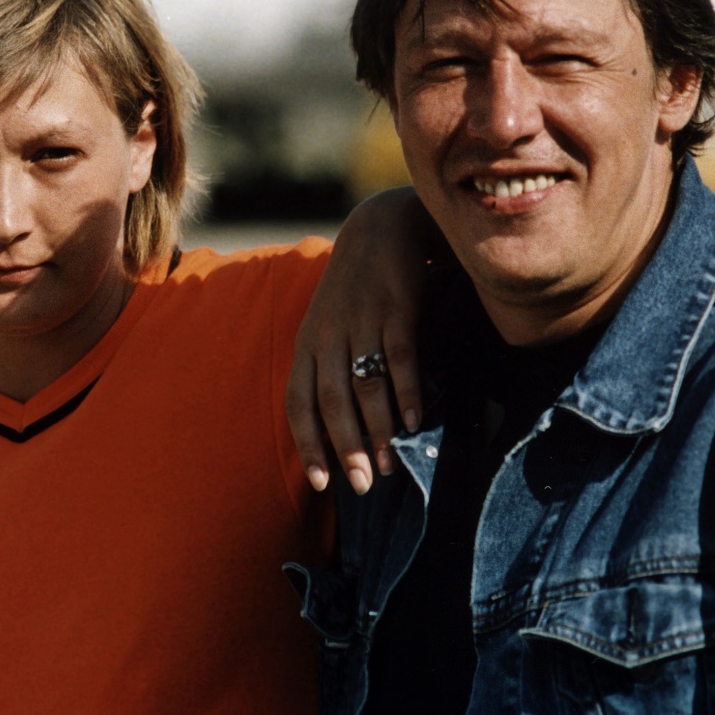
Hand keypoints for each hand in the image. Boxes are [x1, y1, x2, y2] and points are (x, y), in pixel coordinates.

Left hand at [287, 187, 443, 494]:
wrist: (382, 228)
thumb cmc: (356, 288)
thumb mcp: (329, 324)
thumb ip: (329, 367)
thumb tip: (340, 426)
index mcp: (308, 343)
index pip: (299, 401)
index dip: (308, 442)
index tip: (321, 482)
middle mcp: (328, 335)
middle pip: (331, 401)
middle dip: (346, 448)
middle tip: (363, 485)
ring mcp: (361, 322)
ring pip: (365, 386)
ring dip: (378, 430)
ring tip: (391, 465)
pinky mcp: (395, 309)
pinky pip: (399, 359)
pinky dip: (406, 393)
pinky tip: (415, 423)